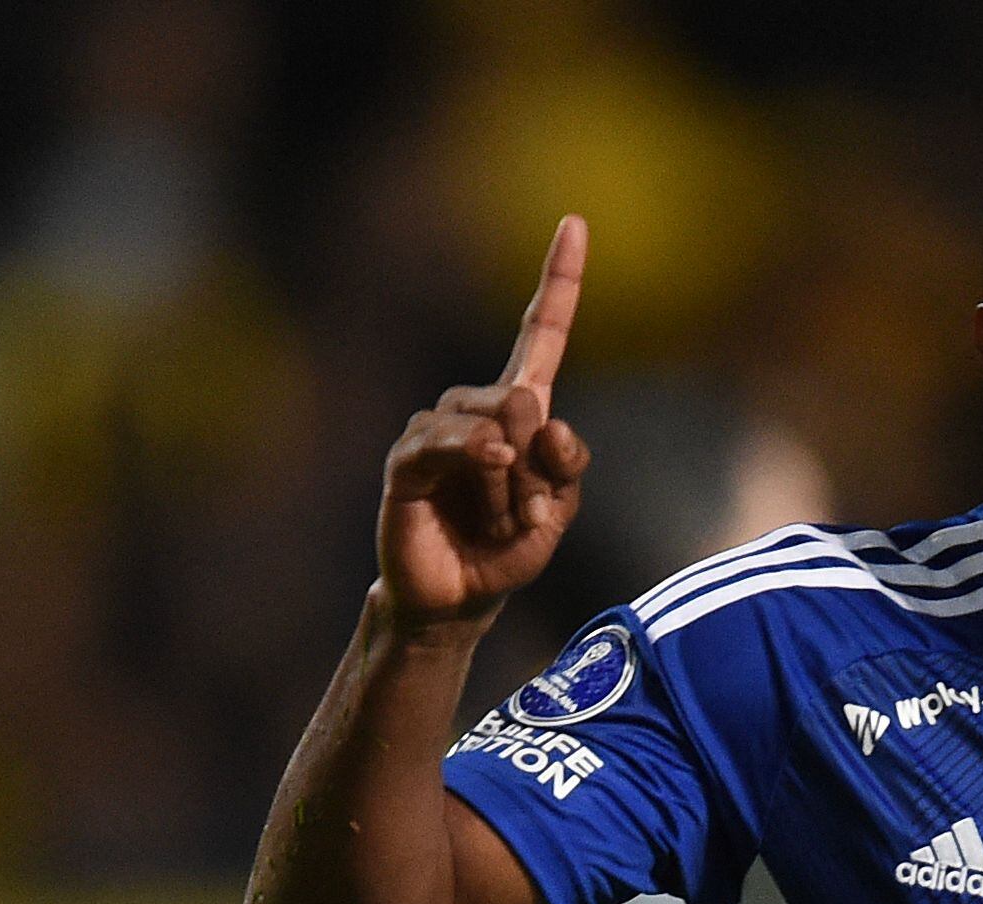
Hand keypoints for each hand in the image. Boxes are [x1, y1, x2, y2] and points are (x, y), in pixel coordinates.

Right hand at [376, 215, 593, 629]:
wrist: (458, 600)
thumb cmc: (506, 552)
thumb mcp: (557, 515)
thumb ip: (566, 469)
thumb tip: (544, 419)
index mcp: (520, 414)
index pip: (540, 334)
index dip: (558, 281)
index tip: (574, 223)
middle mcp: (476, 409)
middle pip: (526, 400)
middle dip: (542, 468)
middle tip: (531, 512)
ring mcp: (437, 431)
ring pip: (491, 425)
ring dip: (511, 481)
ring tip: (502, 520)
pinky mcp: (408, 461)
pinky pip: (442, 440)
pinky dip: (472, 454)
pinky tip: (490, 464)